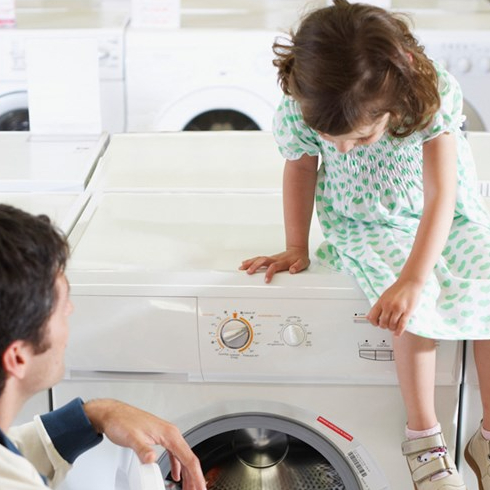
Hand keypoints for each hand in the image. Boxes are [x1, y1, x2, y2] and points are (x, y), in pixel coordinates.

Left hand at [84, 399, 206, 489]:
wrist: (114, 414)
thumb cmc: (122, 421)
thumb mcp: (132, 438)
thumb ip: (143, 450)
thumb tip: (152, 459)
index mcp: (169, 434)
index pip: (188, 457)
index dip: (196, 475)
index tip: (200, 487)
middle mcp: (171, 433)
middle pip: (188, 458)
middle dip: (194, 477)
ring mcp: (166, 435)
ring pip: (182, 457)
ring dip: (187, 473)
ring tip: (188, 487)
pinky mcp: (160, 438)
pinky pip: (174, 454)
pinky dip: (178, 466)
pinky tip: (176, 475)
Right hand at [239, 248, 309, 282]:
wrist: (298, 249)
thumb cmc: (300, 258)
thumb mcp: (303, 263)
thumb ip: (298, 266)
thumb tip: (292, 270)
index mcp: (283, 262)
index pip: (274, 266)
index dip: (270, 273)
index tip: (266, 280)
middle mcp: (275, 259)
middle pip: (263, 260)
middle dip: (255, 266)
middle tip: (248, 272)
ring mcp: (271, 258)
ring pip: (259, 258)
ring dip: (250, 263)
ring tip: (242, 267)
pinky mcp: (269, 259)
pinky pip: (258, 259)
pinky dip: (250, 261)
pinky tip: (244, 264)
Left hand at [366, 279, 422, 336]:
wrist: (409, 283)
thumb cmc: (397, 289)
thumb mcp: (384, 296)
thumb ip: (377, 307)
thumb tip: (368, 317)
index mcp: (381, 302)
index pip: (372, 317)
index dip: (373, 323)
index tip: (376, 324)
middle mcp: (388, 305)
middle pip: (382, 323)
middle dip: (384, 326)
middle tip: (386, 326)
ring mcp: (398, 309)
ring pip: (392, 325)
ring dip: (392, 329)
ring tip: (393, 327)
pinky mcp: (407, 311)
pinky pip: (402, 325)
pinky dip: (398, 331)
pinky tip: (397, 333)